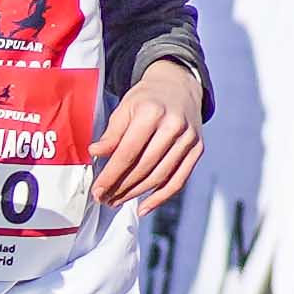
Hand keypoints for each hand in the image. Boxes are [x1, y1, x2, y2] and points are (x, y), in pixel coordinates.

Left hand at [91, 60, 207, 211]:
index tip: (97, 189)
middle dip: (121, 187)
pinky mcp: (197, 150)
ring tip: (118, 201)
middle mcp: (174, 127)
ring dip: (137, 193)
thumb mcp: (124, 108)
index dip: (111, 174)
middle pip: (144, 167)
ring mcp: (189, 140)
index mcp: (152, 113)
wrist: (178, 87)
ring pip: (160, 176)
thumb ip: (112, 133)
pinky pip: (179, 180)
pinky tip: (144, 206)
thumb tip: (96, 153)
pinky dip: (161, 197)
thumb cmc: (147, 99)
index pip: (128, 152)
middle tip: (105, 198)